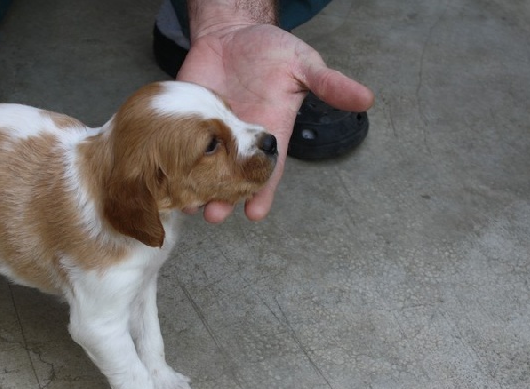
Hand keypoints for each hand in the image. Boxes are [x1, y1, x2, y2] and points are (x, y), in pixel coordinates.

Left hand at [177, 23, 373, 221]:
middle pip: (231, 178)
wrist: (232, 32)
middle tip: (215, 214)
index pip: (267, 171)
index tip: (256, 215)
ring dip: (194, 187)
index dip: (262, 193)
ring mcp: (210, 132)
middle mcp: (238, 141)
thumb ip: (329, 83)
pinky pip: (176, 145)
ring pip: (201, 168)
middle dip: (223, 198)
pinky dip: (170, 161)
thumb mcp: (303, 64)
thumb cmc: (271, 50)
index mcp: (268, 134)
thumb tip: (366, 98)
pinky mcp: (185, 120)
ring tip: (187, 205)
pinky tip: (163, 176)